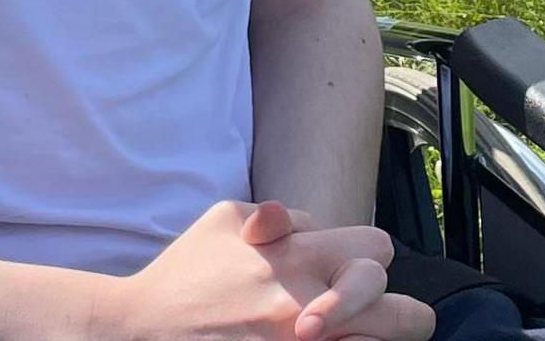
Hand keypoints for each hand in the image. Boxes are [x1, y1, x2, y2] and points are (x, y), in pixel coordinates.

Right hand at [94, 201, 430, 340]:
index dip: (370, 261)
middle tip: (390, 323)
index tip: (355, 275)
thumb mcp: (224, 219)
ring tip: (351, 337)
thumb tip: (313, 226)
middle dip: (402, 318)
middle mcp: (308, 307)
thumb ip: (278, 216)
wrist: (138, 332)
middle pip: (406, 316)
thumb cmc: (183, 277)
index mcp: (296, 257)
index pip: (378, 251)